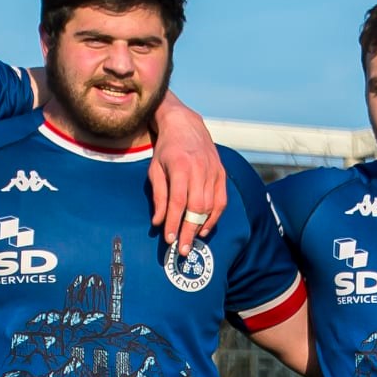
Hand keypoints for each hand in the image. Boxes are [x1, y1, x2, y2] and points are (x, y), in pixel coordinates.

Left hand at [149, 92, 227, 256]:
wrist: (186, 126)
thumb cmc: (166, 150)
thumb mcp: (155, 169)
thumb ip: (158, 196)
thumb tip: (158, 222)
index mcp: (181, 166)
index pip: (178, 201)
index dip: (174, 222)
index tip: (168, 239)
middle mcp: (200, 169)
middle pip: (196, 208)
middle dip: (188, 231)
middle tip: (181, 250)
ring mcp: (214, 172)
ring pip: (210, 206)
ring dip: (200, 228)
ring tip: (190, 242)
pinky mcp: (222, 174)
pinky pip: (221, 201)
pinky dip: (214, 218)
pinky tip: (204, 230)